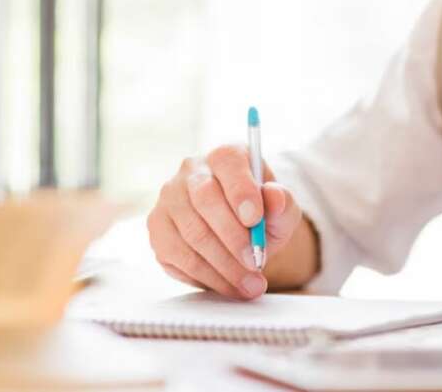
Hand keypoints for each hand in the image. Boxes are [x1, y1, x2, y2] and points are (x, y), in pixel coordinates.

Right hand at [147, 145, 302, 298]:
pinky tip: (229, 285)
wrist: (240, 234)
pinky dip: (208, 277)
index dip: (241, 191)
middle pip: (205, 199)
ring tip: (250, 284)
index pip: (227, 163)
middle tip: (256, 262)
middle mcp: (191, 171)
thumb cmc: (260, 216)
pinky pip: (179, 256)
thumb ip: (283, 203)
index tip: (256, 220)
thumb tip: (275, 197)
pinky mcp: (158, 229)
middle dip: (233, 236)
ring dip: (224, 264)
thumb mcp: (281, 210)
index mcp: (225, 156)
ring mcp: (169, 199)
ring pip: (193, 232)